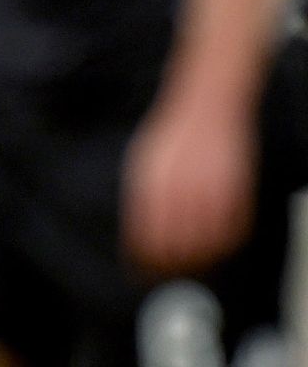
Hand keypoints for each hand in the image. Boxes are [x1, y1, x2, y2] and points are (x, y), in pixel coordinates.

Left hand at [122, 92, 257, 273]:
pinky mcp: (238, 189)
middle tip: (170, 271)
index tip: (142, 273)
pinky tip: (217, 245)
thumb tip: (137, 236)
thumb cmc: (172, 136)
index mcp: (151, 182)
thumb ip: (141, 198)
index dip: (144, 259)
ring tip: (194, 262)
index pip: (145, 235)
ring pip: (207, 243)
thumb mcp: (144, 163)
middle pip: (176, 245)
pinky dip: (225, 243)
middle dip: (172, 264)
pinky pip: (234, 230)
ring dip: (200, 258)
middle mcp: (180, 188)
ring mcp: (211, 189)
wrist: (206, 104)